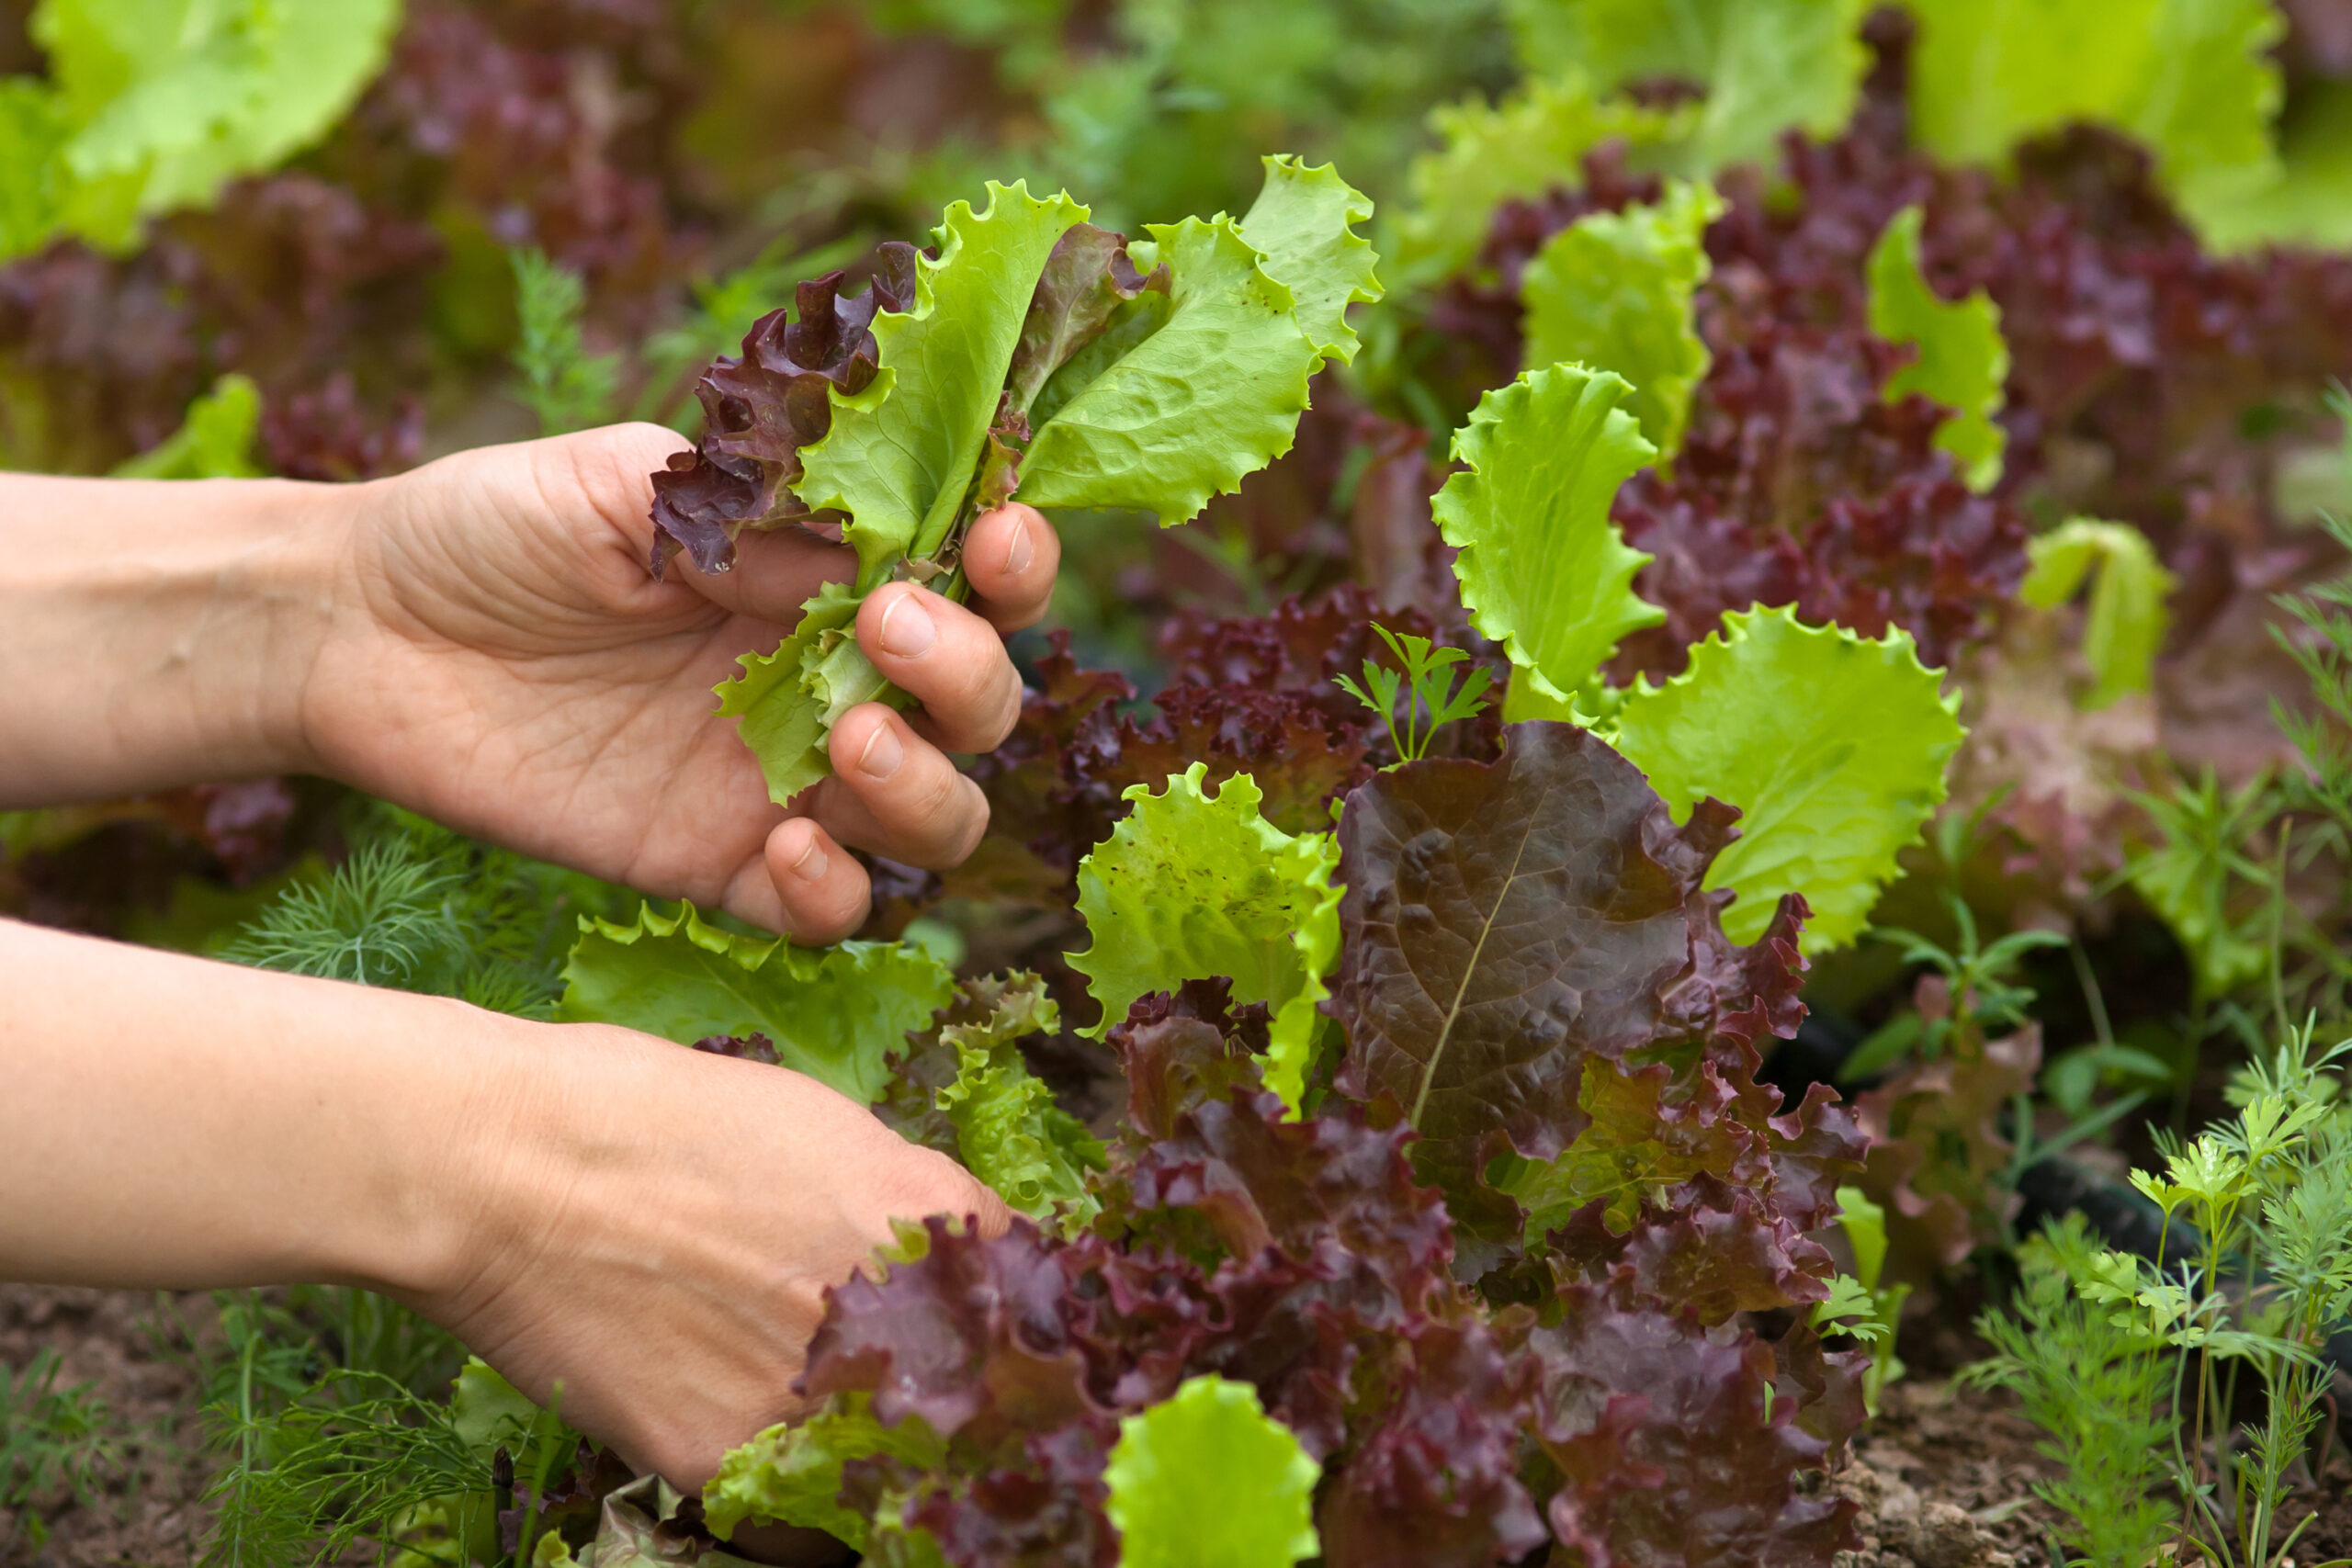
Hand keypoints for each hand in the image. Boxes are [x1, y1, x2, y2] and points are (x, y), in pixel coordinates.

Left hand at [300, 425, 1058, 940]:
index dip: (1012, 570)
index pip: (969, 583)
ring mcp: (778, 782)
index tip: (996, 543)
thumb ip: (762, 519)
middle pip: (976, 711)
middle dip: (966, 678)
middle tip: (887, 632)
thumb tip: (886, 554)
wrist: (357, 629)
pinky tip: (784, 846)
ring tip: (848, 743)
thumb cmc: (492, 527)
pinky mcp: (714, 866)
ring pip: (929, 821)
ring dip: (925, 788)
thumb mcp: (631, 483)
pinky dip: (835, 891)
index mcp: (822, 575)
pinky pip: (825, 911)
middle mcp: (828, 681)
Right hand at [419, 1021, 1010, 1488]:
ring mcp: (813, 1394)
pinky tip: (771, 1478)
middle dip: (966, 1412)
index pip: (1035, 1295)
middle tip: (921, 1412)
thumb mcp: (818, 1123)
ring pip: (901, 1483)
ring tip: (843, 1449)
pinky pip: (804, 1532)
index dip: (1016, 1325)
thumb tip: (956, 1254)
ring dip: (885, 1475)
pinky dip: (800, 1523)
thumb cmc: (649, 1118)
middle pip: (985, 1402)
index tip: (997, 1346)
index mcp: (925, 1211)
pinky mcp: (729, 1465)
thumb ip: (902, 1198)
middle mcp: (891, 1310)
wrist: (503, 1165)